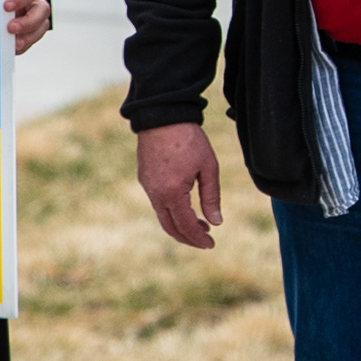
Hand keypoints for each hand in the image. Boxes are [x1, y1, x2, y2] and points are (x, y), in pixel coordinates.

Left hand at [9, 0, 51, 54]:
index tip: (7, 6)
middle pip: (42, 9)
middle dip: (28, 21)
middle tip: (11, 28)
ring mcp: (32, 15)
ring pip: (41, 26)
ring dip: (29, 36)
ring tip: (15, 44)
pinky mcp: (27, 31)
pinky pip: (30, 40)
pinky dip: (22, 45)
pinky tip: (11, 48)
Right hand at [138, 121, 225, 248]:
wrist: (163, 115)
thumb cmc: (189, 139)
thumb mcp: (208, 167)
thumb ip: (212, 196)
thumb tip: (216, 222)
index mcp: (172, 192)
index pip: (186, 225)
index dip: (199, 238)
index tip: (211, 244)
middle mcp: (155, 193)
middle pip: (170, 227)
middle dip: (188, 238)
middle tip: (205, 240)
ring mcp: (147, 186)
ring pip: (162, 217)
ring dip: (179, 225)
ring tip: (199, 225)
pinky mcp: (144, 178)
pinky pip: (157, 203)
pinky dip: (171, 212)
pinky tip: (185, 207)